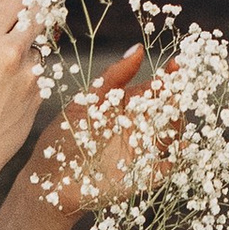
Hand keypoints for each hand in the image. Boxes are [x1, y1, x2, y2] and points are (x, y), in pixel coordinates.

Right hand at [0, 0, 43, 184]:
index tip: (16, 3)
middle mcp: (12, 51)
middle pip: (39, 13)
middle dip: (31, 17)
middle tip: (18, 28)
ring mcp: (31, 72)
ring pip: (41, 44)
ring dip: (30, 49)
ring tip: (4, 74)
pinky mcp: (42, 91)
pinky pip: (42, 71)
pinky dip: (30, 74)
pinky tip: (10, 93)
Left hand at [25, 47, 172, 215]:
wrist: (49, 180)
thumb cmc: (63, 138)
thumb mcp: (86, 102)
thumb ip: (112, 78)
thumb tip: (138, 49)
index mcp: (126, 108)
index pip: (153, 89)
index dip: (167, 77)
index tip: (176, 64)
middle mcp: (138, 128)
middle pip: (166, 111)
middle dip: (176, 97)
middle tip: (179, 87)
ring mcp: (142, 153)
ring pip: (170, 136)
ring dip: (177, 124)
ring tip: (174, 113)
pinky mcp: (141, 178)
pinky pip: (165, 169)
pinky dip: (177, 161)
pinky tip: (179, 150)